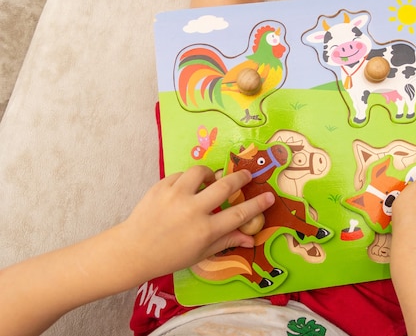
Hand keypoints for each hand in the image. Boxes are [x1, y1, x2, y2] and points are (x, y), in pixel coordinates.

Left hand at [119, 165, 274, 280]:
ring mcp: (175, 196)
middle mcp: (192, 210)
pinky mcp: (160, 187)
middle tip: (247, 175)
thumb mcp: (200, 254)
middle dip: (240, 178)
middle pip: (224, 186)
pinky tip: (187, 188)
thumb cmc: (170, 256)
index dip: (257, 205)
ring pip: (201, 172)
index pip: (238, 214)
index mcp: (205, 231)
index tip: (268, 196)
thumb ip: (227, 241)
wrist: (133, 250)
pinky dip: (187, 179)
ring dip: (210, 175)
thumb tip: (251, 238)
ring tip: (211, 181)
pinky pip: (180, 175)